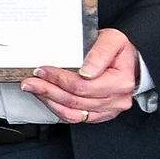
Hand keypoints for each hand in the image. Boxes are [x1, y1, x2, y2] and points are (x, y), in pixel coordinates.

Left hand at [20, 28, 142, 126]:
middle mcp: (116, 99)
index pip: (83, 85)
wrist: (129, 63)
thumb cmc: (120, 51)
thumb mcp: (113, 40)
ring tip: (34, 89)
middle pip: (75, 100)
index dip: (59, 79)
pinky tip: (47, 98)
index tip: (42, 71)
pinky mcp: (99, 115)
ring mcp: (108, 110)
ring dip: (49, 101)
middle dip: (48, 90)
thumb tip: (87, 71)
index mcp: (121, 82)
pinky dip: (57, 109)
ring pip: (73, 112)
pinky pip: (75, 118)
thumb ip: (100, 53)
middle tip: (30, 81)